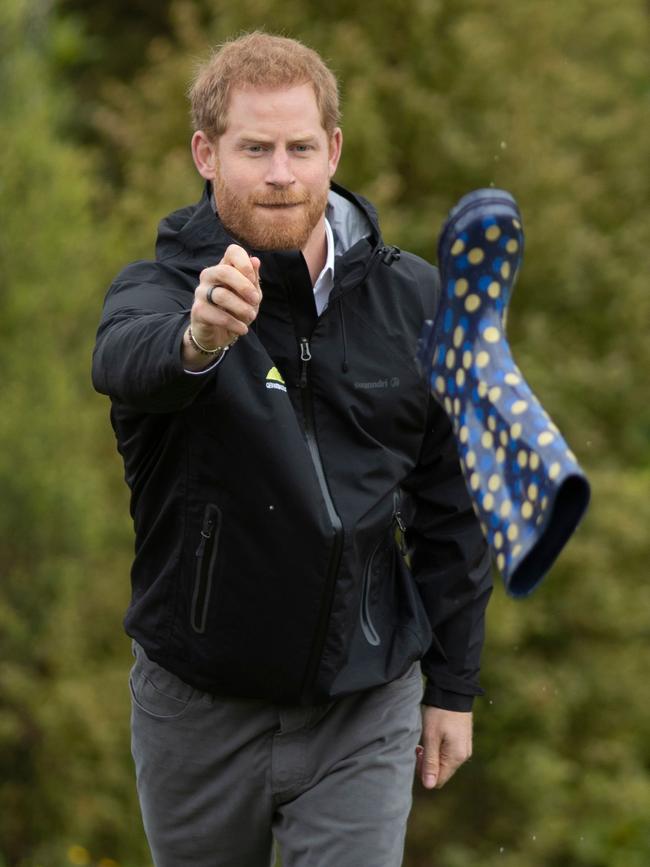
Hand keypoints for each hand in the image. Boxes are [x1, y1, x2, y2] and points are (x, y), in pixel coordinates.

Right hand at [183, 244, 261, 368]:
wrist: (218, 334)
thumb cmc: (236, 310)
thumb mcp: (250, 295)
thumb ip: (253, 279)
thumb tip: (255, 260)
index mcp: (224, 267)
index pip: (232, 251)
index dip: (245, 263)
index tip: (253, 279)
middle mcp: (209, 276)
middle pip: (224, 271)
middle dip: (244, 287)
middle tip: (256, 301)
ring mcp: (201, 292)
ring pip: (221, 295)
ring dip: (242, 308)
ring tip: (251, 316)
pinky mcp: (198, 311)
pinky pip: (218, 316)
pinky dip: (234, 324)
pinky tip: (242, 329)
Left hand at [415, 706, 472, 789]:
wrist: (452, 691)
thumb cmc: (439, 713)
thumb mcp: (431, 737)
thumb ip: (430, 762)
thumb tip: (429, 786)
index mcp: (456, 757)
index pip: (438, 780)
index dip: (424, 772)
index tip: (417, 754)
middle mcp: (463, 755)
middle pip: (442, 771)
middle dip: (427, 763)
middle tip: (419, 746)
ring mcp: (464, 747)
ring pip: (444, 761)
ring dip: (432, 755)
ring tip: (425, 739)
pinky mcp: (462, 739)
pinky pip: (449, 752)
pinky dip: (439, 748)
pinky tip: (433, 735)